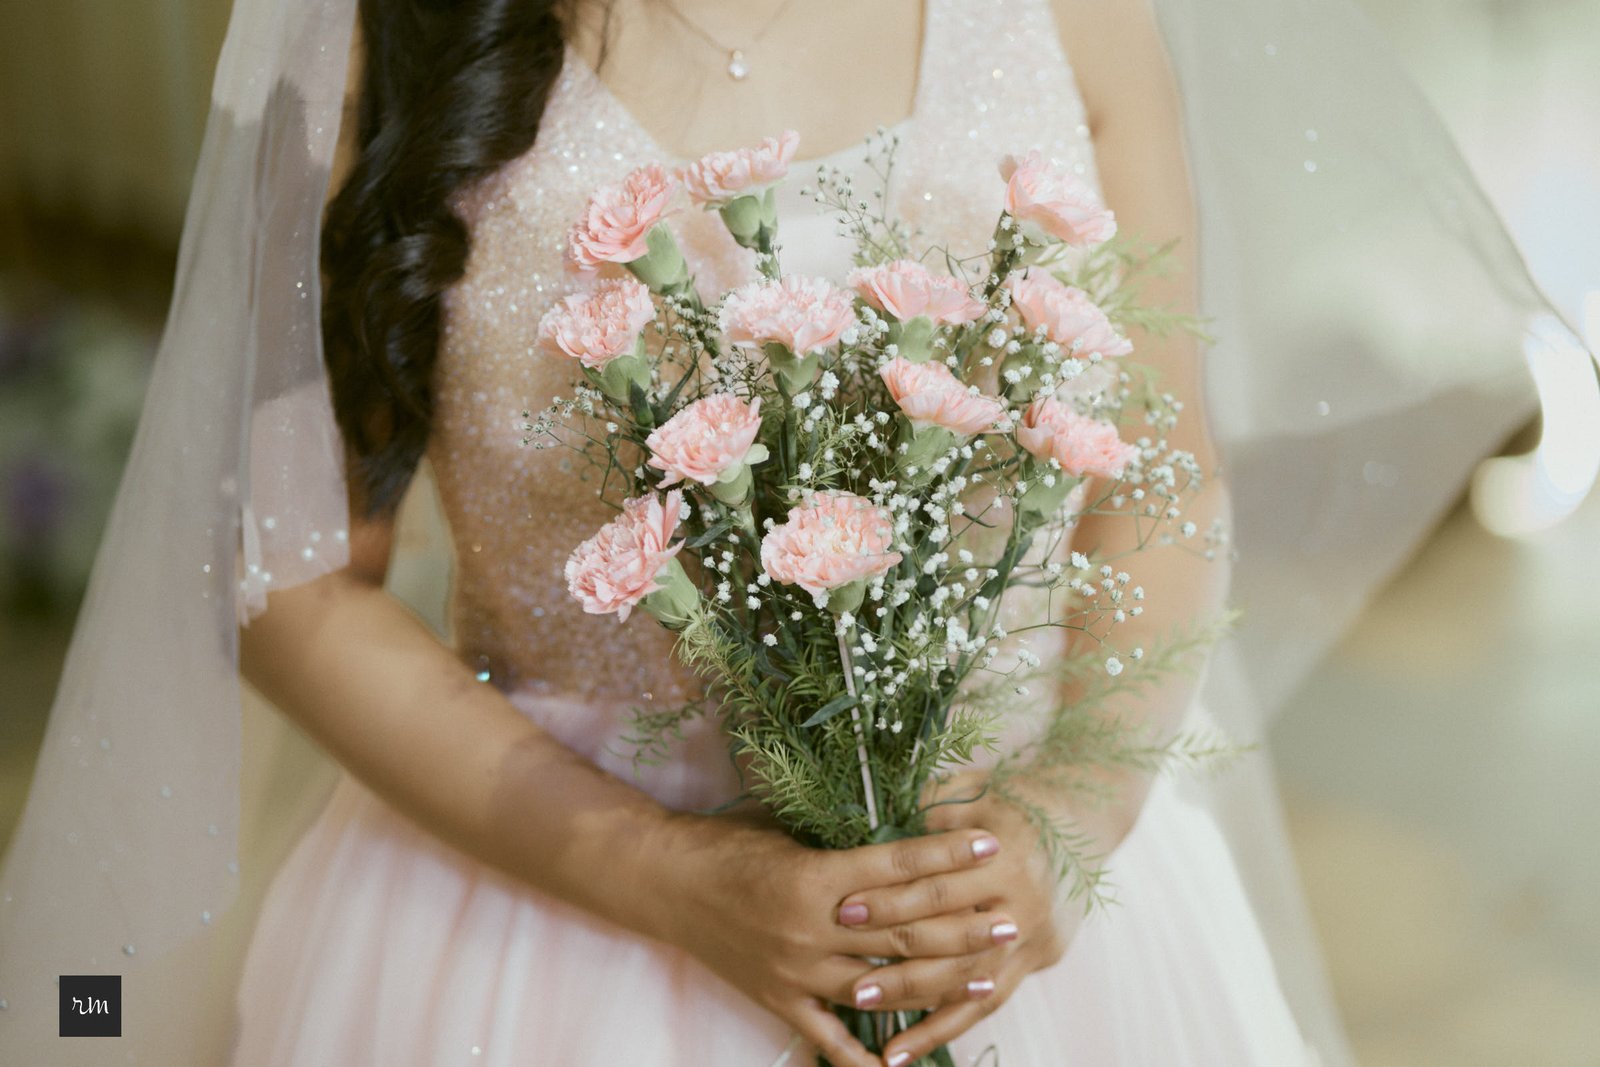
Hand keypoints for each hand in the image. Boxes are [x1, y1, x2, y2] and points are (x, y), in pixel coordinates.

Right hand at [650, 809, 1009, 1066]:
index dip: (948, 856)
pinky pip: (830, 1037)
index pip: (898, 867)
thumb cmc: (729, 844)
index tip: (991, 846)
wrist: (666, 882)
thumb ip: (844, 840)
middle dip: (963, 927)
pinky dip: (865, 1056)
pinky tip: (902, 1066)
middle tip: (1009, 921)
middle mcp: (810, 929)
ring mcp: (795, 971)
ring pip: (883, 986)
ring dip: (938, 983)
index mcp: (815, 876)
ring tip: (986, 977)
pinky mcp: (778, 999)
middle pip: (903, 933)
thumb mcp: (791, 830)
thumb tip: (904, 826)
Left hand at [832, 770, 1083, 1065]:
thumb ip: (923, 813)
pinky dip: (943, 1029)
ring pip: (970, 982)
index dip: (891, 900)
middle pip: (953, 942)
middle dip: (897, 962)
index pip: (940, 888)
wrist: (1074, 822)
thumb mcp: (967, 793)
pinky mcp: (1033, 963)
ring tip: (869, 1022)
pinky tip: (902, 1053)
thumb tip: (864, 827)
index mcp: (1008, 857)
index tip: (843, 910)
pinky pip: (985, 1005)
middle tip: (850, 980)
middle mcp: (1025, 905)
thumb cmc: (1003, 803)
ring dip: (916, 1005)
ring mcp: (1033, 940)